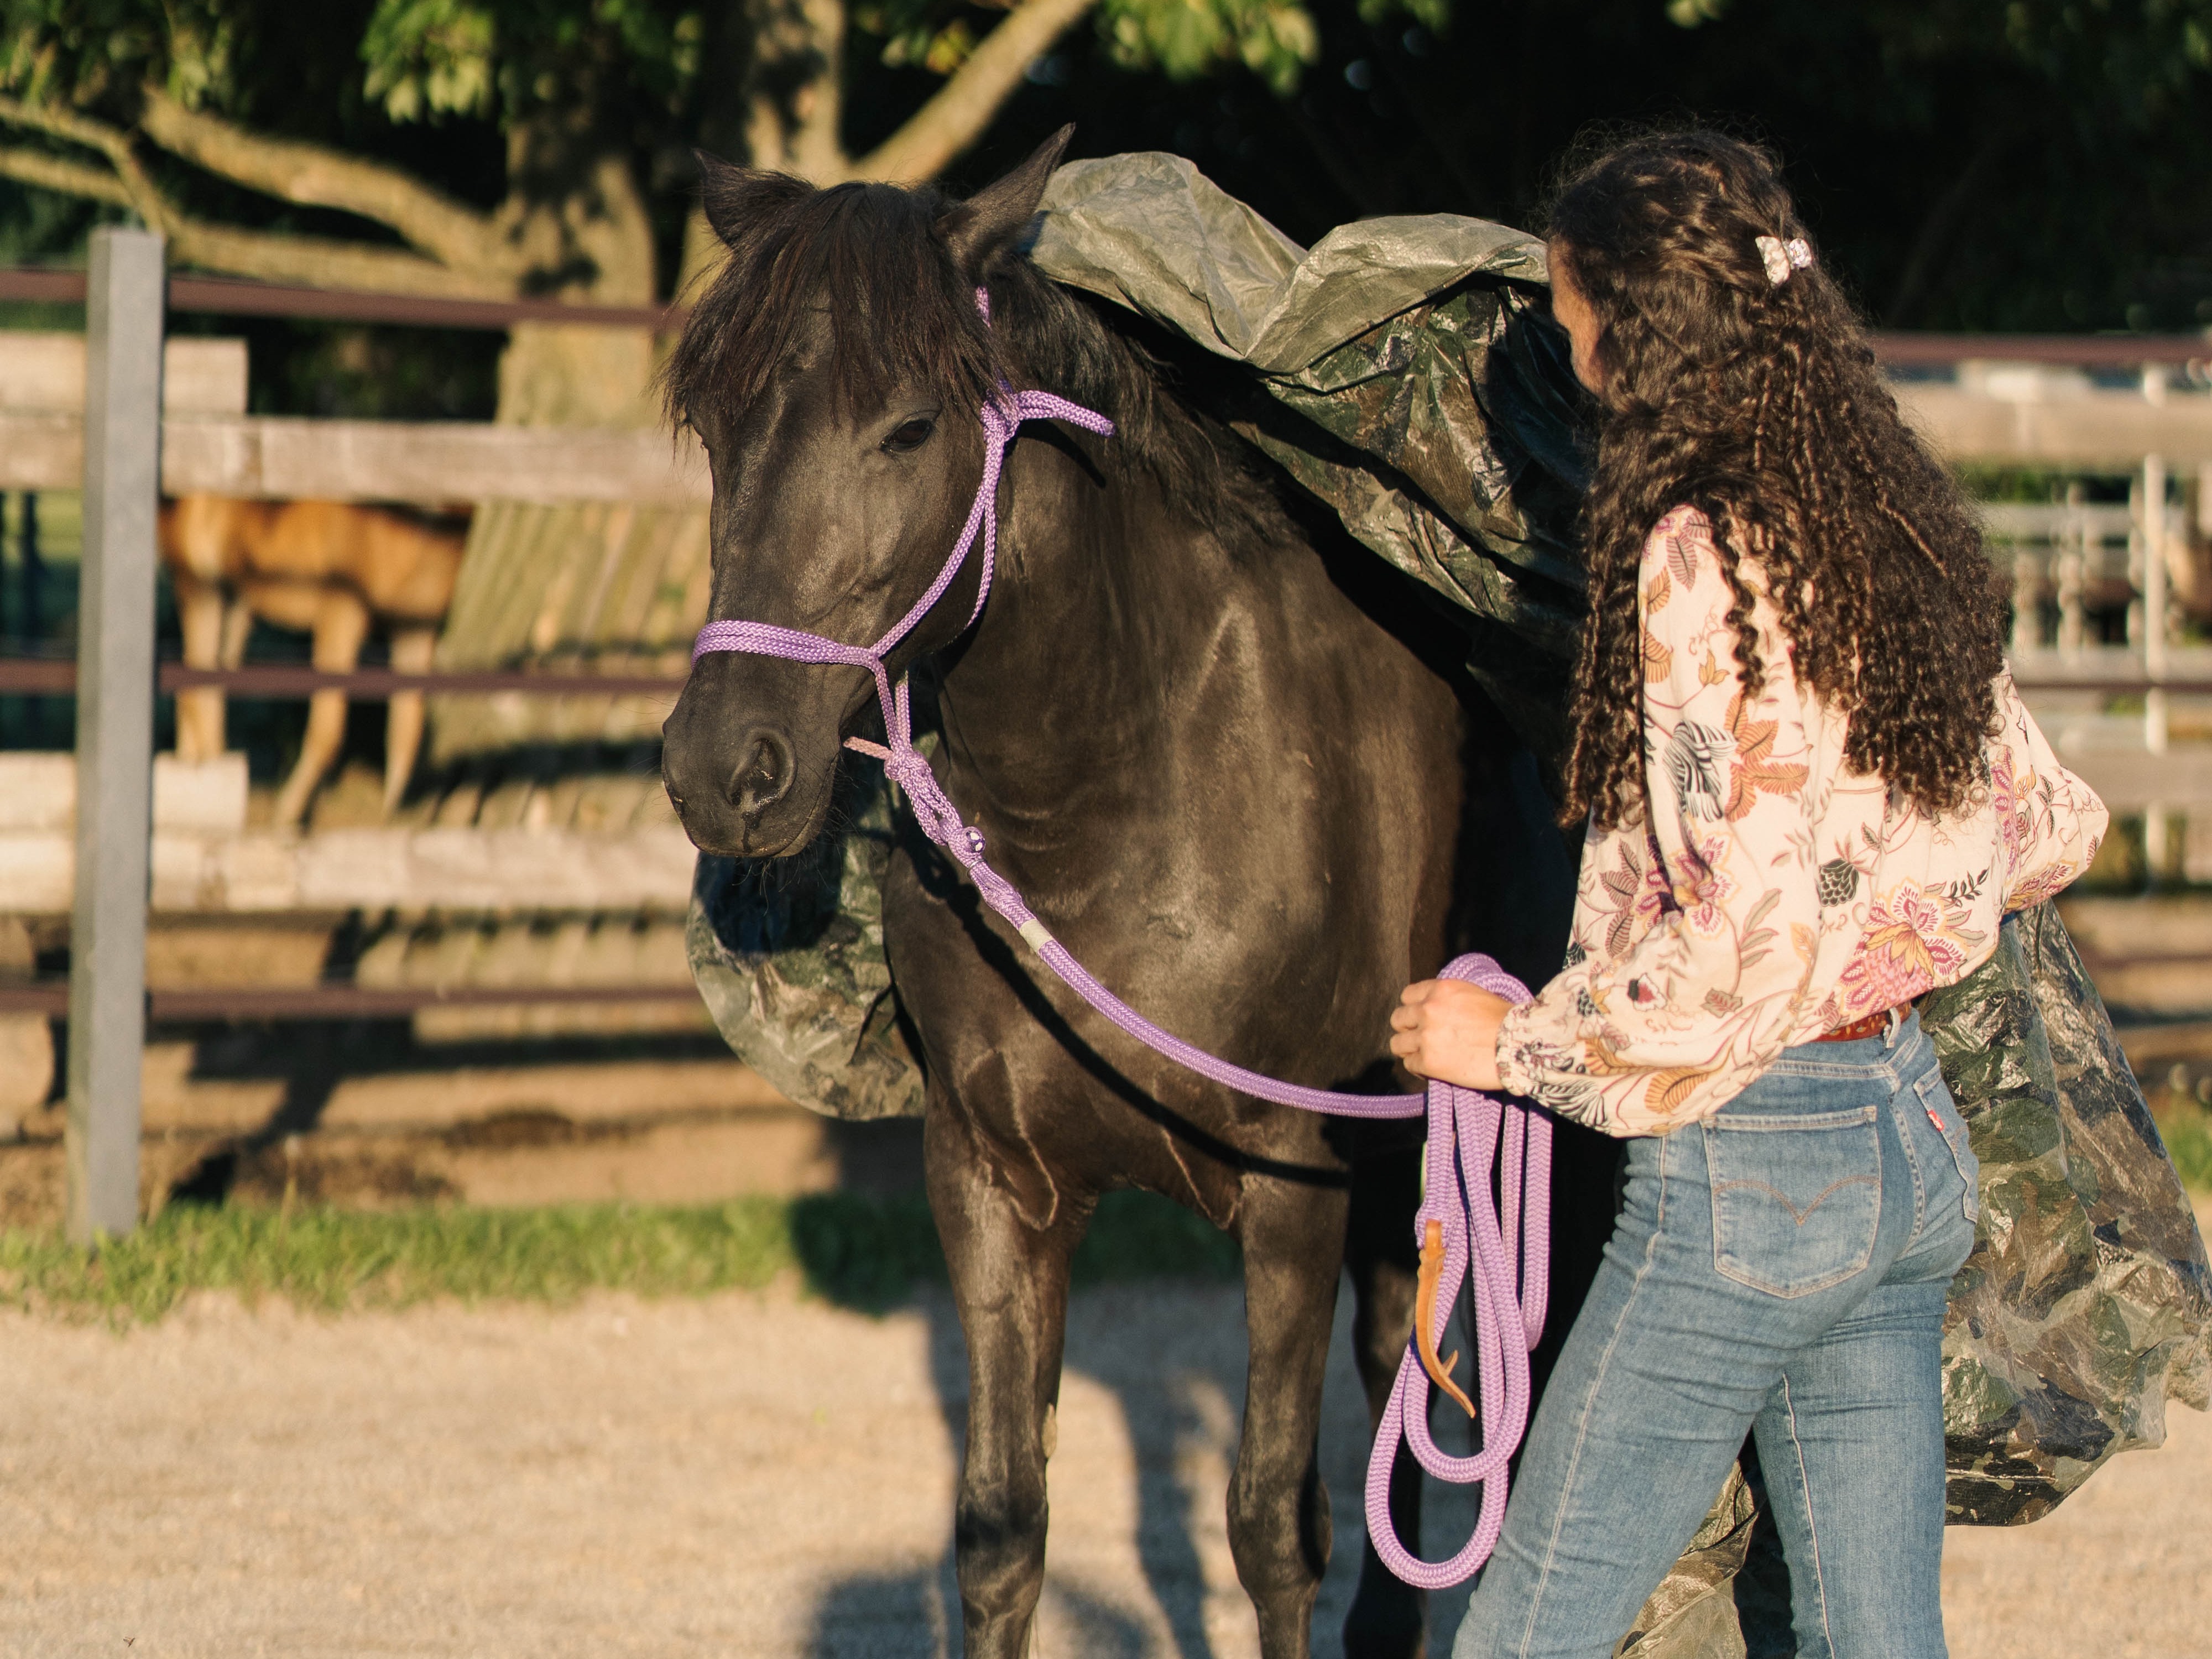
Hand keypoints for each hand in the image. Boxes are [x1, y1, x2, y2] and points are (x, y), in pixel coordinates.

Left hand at [1389, 979, 1510, 1090]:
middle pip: (1398, 1019)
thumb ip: (1449, 999)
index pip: (1407, 996)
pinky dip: (1419, 1068)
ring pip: (1397, 1044)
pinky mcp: (1429, 1061)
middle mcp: (1428, 1009)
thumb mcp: (1475, 995)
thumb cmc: (1506, 1021)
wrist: (1519, 1046)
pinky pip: (1410, 1064)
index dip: (1414, 1009)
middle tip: (1422, 1039)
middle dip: (1408, 1029)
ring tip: (1426, 1056)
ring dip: (1410, 1050)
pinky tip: (1433, 1069)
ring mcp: (1426, 1036)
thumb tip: (1439, 1010)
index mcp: (1441, 989)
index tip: (1421, 1019)